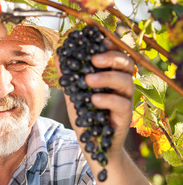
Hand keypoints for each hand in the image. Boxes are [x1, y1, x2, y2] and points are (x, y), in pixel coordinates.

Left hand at [59, 38, 134, 156]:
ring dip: (107, 77)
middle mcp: (122, 85)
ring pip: (127, 81)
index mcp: (112, 75)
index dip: (110, 44)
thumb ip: (68, 75)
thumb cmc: (87, 116)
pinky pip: (123, 104)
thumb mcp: (74, 94)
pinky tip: (94, 99)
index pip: (116, 54)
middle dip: (110, 57)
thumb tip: (58, 54)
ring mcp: (126, 100)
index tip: (97, 38)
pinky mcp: (125, 117)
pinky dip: (108, 99)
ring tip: (88, 80)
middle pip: (126, 63)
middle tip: (93, 58)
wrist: (94, 146)